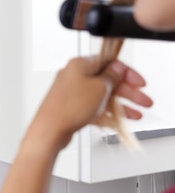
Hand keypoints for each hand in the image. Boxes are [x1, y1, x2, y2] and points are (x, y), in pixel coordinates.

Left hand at [32, 57, 151, 150]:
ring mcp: (72, 93)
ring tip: (136, 113)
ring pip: (102, 96)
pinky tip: (120, 121)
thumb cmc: (68, 107)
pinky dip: (107, 113)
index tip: (139, 82)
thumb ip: (111, 77)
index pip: (108, 62)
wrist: (49, 130)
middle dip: (128, 91)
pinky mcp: (71, 108)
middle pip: (107, 80)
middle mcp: (74, 76)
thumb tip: (117, 69)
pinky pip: (94, 108)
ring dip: (121, 104)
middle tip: (143, 100)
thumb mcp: (99, 88)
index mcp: (79, 65)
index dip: (127, 73)